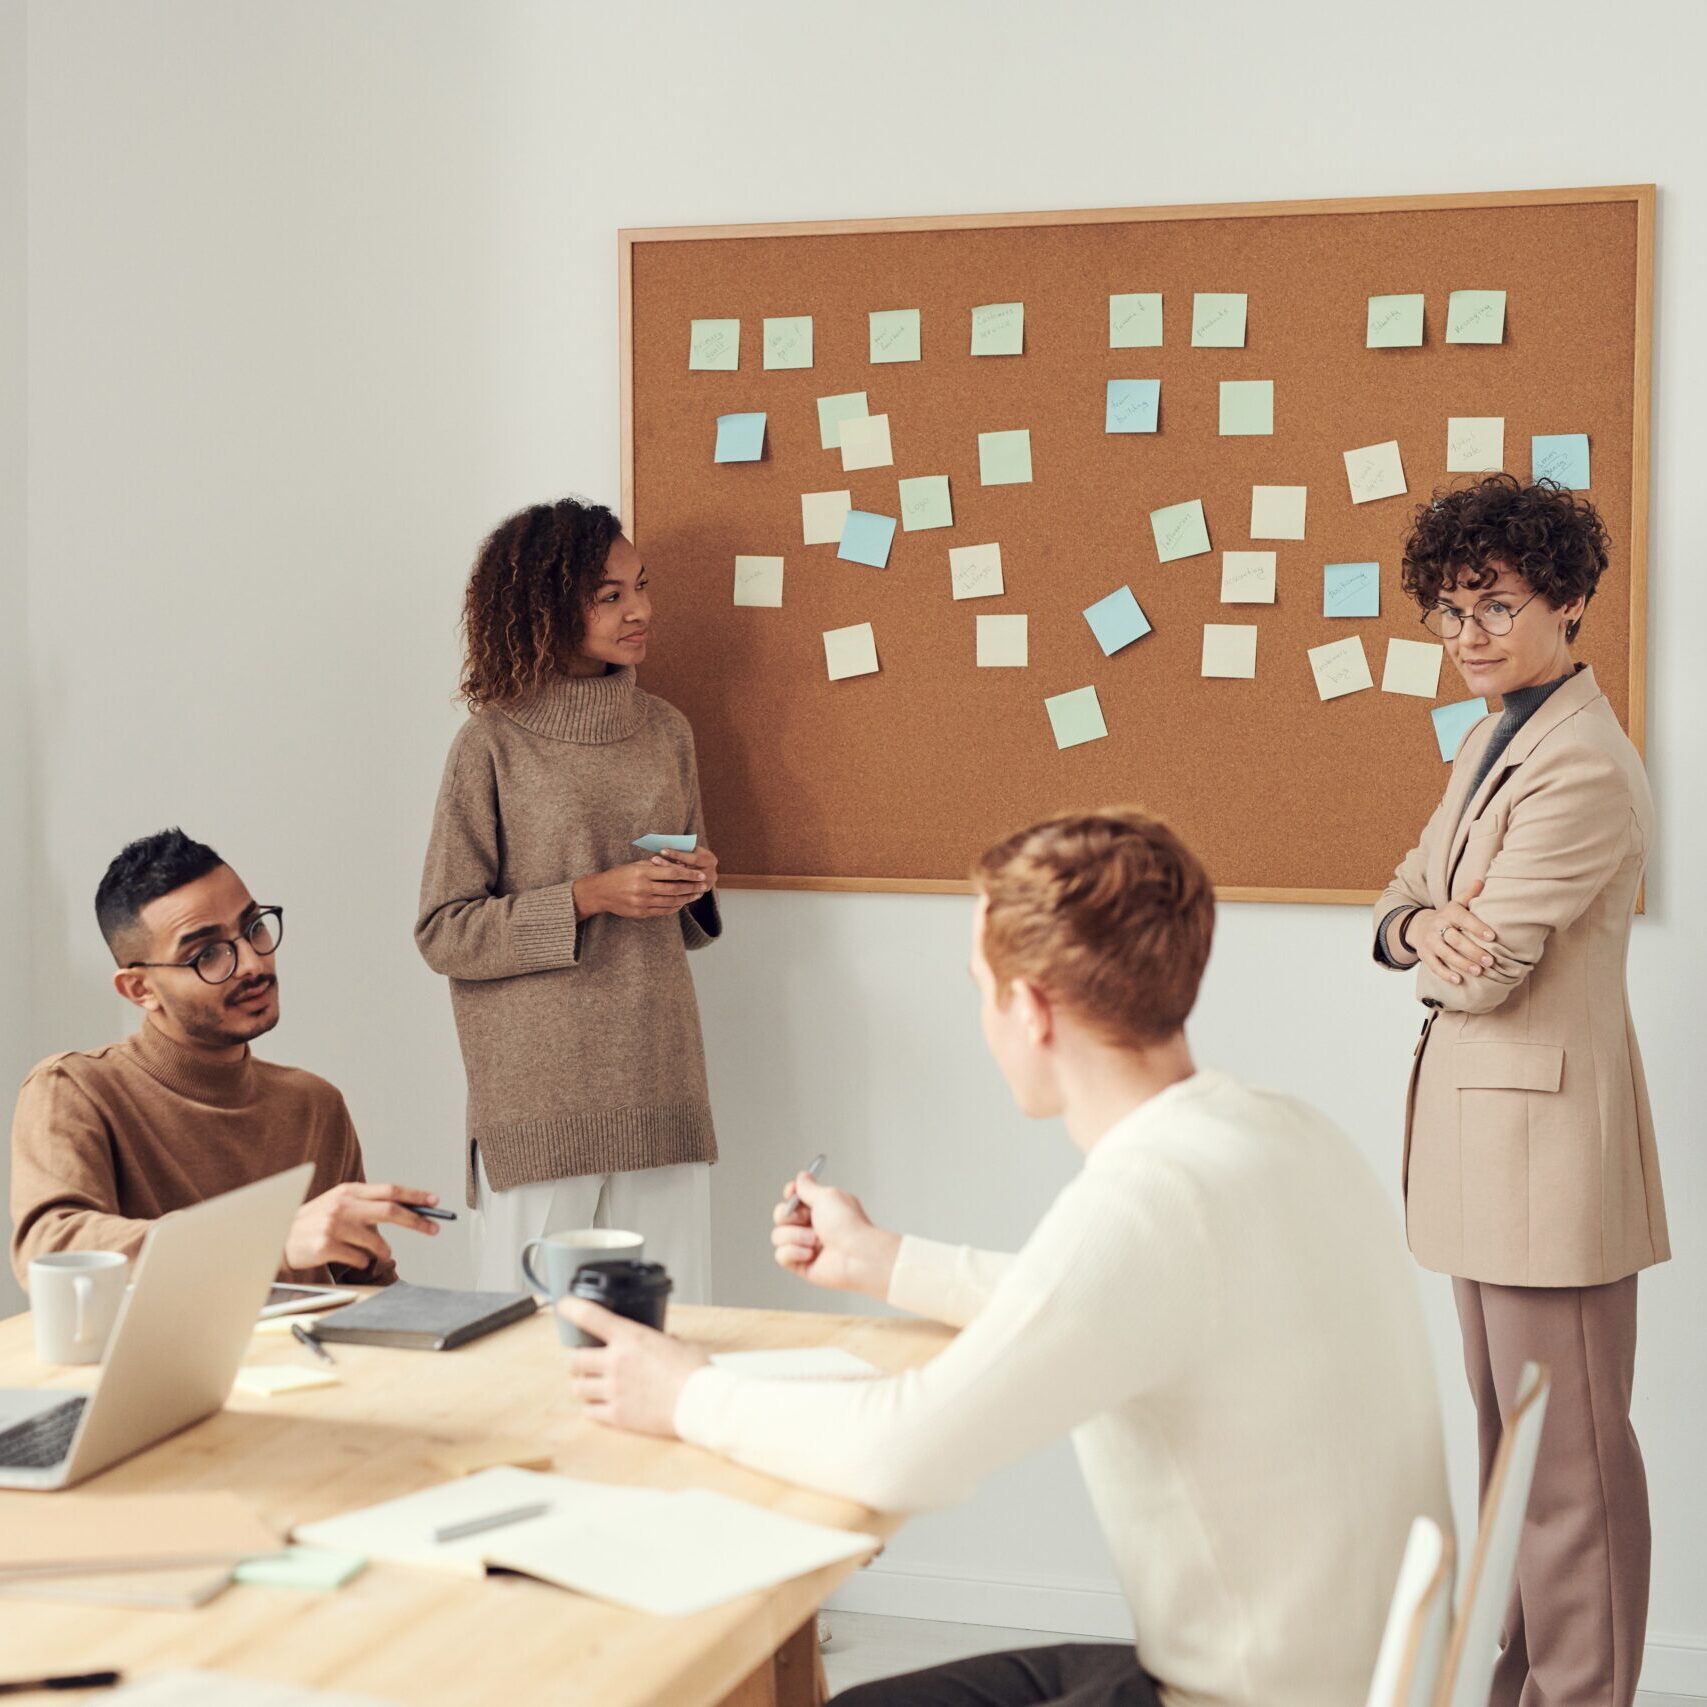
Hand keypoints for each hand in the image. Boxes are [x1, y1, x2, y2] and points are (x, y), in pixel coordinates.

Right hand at [285, 1181, 440, 1270]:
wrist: (276, 1238)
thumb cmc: (314, 1223)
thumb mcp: (339, 1205)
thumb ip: (367, 1206)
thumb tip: (407, 1211)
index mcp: (348, 1191)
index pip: (390, 1190)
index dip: (415, 1195)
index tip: (436, 1202)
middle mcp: (343, 1205)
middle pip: (391, 1211)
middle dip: (417, 1221)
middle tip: (434, 1229)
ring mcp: (334, 1225)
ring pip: (376, 1242)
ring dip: (380, 1251)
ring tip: (370, 1252)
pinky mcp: (326, 1246)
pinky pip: (360, 1259)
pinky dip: (362, 1262)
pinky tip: (349, 1259)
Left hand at [560, 1301, 708, 1436]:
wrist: (700, 1404)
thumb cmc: (695, 1373)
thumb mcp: (680, 1345)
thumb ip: (665, 1341)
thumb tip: (666, 1341)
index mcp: (630, 1338)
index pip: (590, 1317)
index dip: (572, 1308)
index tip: (564, 1305)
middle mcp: (616, 1363)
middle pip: (573, 1359)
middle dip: (575, 1360)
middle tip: (581, 1361)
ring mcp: (613, 1390)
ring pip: (577, 1388)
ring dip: (582, 1385)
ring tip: (591, 1385)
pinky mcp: (617, 1416)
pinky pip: (589, 1412)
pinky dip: (591, 1407)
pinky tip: (600, 1405)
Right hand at [572, 858, 707, 920]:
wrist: (600, 892)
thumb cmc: (619, 875)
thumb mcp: (636, 865)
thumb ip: (655, 865)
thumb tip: (677, 864)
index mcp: (643, 872)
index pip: (672, 873)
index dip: (689, 874)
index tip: (700, 874)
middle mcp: (643, 887)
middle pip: (674, 888)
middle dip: (691, 887)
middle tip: (704, 886)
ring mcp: (642, 902)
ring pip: (670, 901)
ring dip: (686, 898)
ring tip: (696, 895)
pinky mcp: (640, 913)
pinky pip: (662, 911)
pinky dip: (674, 907)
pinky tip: (682, 903)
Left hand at [657, 844, 718, 891]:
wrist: (702, 870)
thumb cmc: (691, 854)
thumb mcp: (690, 849)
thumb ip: (682, 849)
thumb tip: (663, 846)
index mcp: (710, 860)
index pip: (693, 858)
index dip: (677, 855)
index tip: (662, 850)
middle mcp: (711, 874)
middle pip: (688, 872)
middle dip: (669, 866)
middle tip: (654, 859)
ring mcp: (705, 886)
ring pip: (683, 883)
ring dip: (666, 877)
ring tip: (652, 871)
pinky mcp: (698, 894)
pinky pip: (682, 892)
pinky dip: (670, 887)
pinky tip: (657, 883)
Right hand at [772, 1173, 899, 1300]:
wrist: (858, 1254)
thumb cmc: (848, 1224)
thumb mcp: (826, 1196)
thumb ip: (808, 1188)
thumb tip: (802, 1175)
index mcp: (820, 1208)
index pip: (794, 1198)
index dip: (790, 1194)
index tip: (792, 1191)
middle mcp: (812, 1226)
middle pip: (780, 1215)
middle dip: (790, 1216)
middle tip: (808, 1219)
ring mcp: (805, 1245)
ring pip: (778, 1235)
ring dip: (796, 1236)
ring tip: (816, 1241)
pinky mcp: (802, 1265)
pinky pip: (781, 1256)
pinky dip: (794, 1253)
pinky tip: (810, 1254)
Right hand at [1409, 880, 1498, 985]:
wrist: (1418, 926)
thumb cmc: (1446, 916)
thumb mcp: (1456, 904)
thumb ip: (1469, 895)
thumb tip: (1481, 880)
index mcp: (1448, 913)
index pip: (1463, 919)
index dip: (1476, 927)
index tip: (1492, 937)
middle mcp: (1437, 927)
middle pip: (1455, 940)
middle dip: (1473, 951)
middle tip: (1490, 961)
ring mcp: (1430, 942)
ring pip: (1446, 954)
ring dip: (1462, 963)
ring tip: (1478, 972)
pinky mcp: (1425, 955)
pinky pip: (1434, 966)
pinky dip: (1445, 973)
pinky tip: (1458, 980)